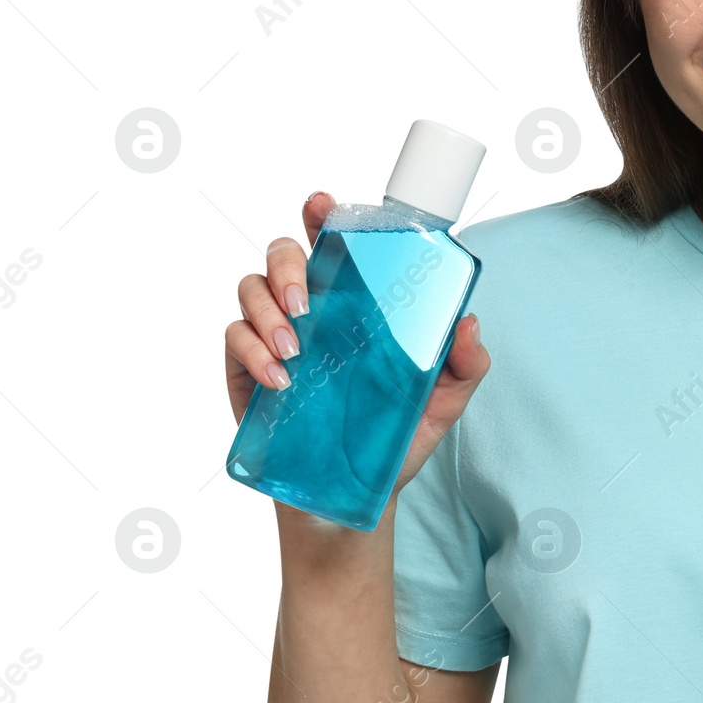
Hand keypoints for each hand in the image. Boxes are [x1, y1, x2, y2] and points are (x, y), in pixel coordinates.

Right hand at [223, 191, 490, 494]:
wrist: (352, 497)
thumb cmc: (394, 439)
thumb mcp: (442, 404)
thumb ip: (466, 365)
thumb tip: (469, 323)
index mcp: (357, 302)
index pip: (335, 244)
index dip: (324, 216)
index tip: (323, 204)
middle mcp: (312, 308)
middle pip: (283, 252)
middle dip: (289, 264)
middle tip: (308, 302)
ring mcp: (274, 334)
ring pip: (251, 286)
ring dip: (268, 309)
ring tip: (295, 348)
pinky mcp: (245, 367)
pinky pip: (233, 337)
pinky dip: (252, 351)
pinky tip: (280, 379)